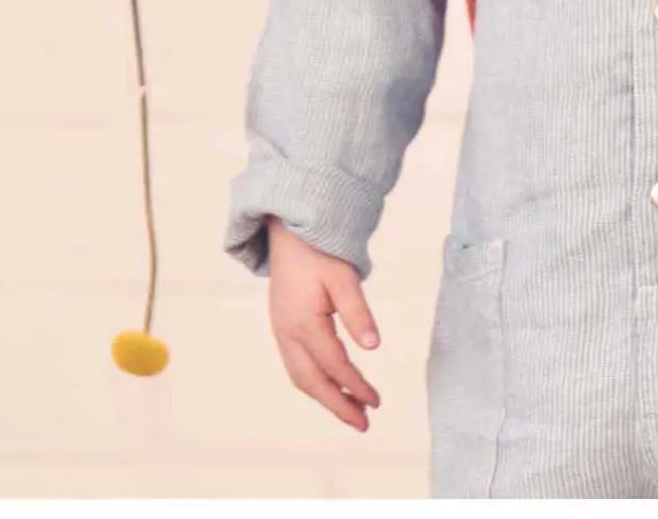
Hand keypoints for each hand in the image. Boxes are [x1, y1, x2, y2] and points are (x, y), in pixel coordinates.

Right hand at [266, 216, 382, 431]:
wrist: (289, 233)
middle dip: (338, 406)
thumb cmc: (320, 251)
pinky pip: (296, 365)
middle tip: (364, 424)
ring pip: (301, 377)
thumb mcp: (344, 277)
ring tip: (352, 411)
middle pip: (312, 382)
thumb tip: (374, 346)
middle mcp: (287, 334)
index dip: (355, 386)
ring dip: (326, 397)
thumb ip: (358, 313)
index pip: (334, 365)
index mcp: (303, 323)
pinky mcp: (282, 328)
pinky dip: (314, 381)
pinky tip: (330, 385)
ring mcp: (281, 332)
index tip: (376, 402)